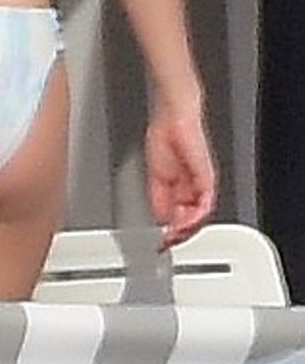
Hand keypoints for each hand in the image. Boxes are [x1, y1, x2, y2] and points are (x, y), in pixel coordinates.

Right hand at [145, 95, 216, 248]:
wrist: (173, 120)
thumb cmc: (164, 139)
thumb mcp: (156, 177)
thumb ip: (159, 201)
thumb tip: (162, 221)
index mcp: (182, 189)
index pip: (181, 218)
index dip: (172, 233)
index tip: (162, 241)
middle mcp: (195, 190)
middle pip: (192, 221)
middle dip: (179, 235)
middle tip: (167, 242)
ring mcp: (202, 185)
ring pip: (200, 217)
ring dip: (186, 230)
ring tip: (173, 236)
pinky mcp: (207, 178)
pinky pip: (205, 203)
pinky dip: (194, 217)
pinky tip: (183, 223)